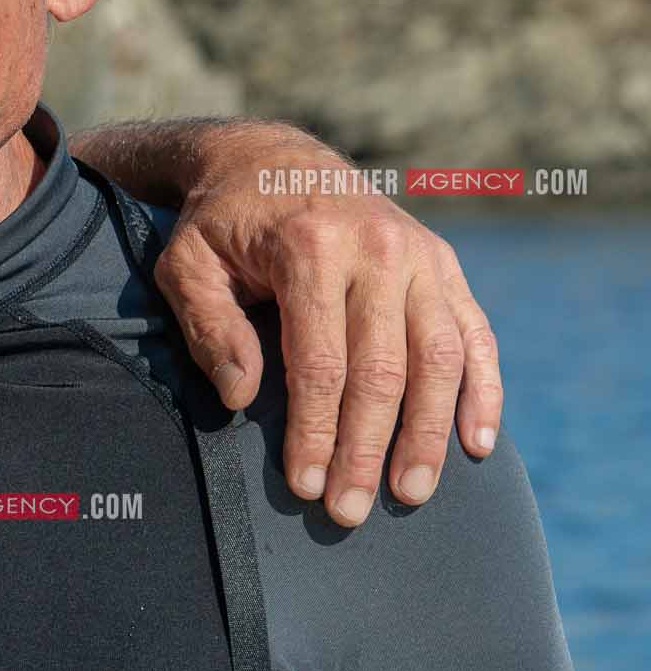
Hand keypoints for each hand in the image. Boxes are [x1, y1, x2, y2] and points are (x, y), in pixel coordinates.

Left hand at [152, 135, 500, 527]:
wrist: (273, 158)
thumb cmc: (221, 222)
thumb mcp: (188, 263)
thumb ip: (209, 327)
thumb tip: (242, 397)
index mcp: (310, 248)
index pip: (320, 364)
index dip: (315, 431)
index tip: (306, 485)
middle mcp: (377, 249)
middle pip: (383, 372)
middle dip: (367, 449)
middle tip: (350, 512)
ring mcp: (420, 256)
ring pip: (439, 361)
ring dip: (429, 435)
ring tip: (411, 493)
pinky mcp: (444, 264)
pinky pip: (476, 335)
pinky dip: (483, 392)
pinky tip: (477, 444)